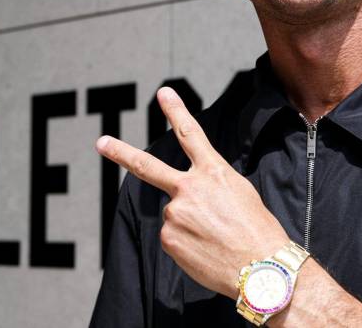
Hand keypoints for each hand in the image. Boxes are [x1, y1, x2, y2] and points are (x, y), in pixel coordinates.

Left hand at [95, 86, 288, 297]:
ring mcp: (175, 213)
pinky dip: (186, 243)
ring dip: (189, 223)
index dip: (175, 111)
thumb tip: (193, 193)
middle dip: (121, 152)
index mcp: (213, 172)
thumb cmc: (257, 230)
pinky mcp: (168, 238)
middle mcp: (189, 188)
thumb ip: (211, 183)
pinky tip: (205, 250)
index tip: (163, 93)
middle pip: (147, 166)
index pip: (190, 133)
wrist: (260, 267)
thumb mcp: (240, 192)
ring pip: (174, 213)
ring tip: (214, 238)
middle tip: (101, 142)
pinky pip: (173, 237)